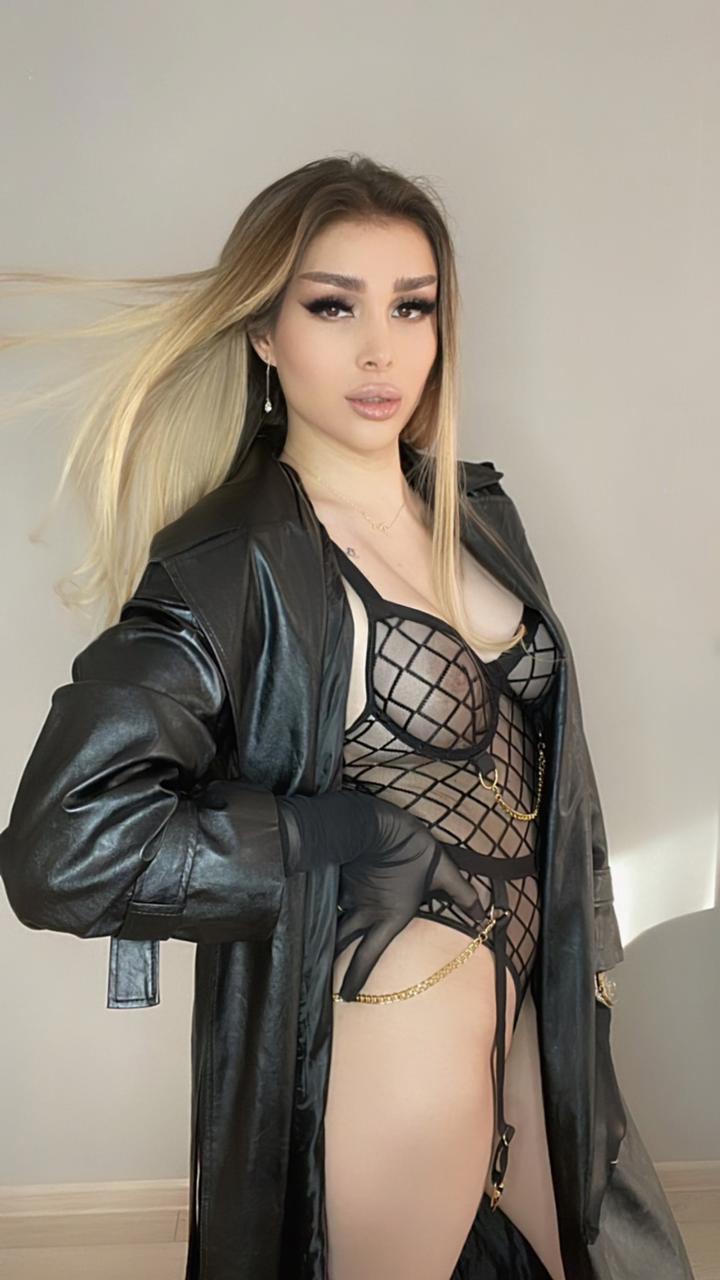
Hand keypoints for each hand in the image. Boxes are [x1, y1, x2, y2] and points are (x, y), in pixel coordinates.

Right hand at [334, 835, 485, 1001]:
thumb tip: (484, 917)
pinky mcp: (341, 878)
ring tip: (325, 945)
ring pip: (336, 920)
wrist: (379, 824)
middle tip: (326, 979)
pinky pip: (333, 899)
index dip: (355, 978)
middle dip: (334, 962)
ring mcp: (350, 895)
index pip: (368, 955)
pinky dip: (331, 905)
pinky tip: (326, 906)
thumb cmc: (413, 849)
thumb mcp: (444, 871)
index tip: (347, 996)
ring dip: (332, 933)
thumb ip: (463, 896)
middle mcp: (366, 911)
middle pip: (343, 943)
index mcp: (390, 916)